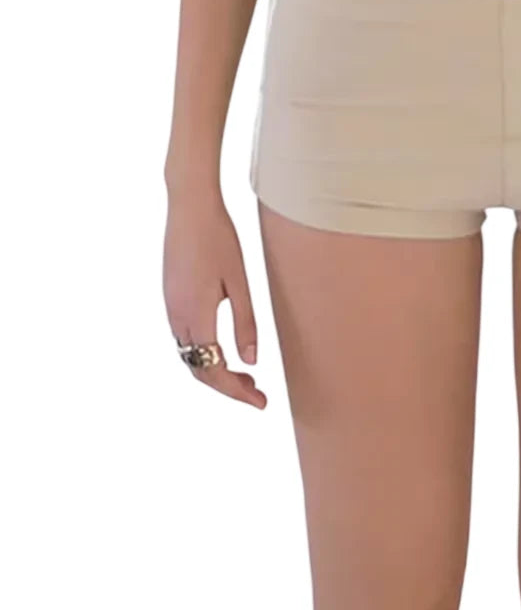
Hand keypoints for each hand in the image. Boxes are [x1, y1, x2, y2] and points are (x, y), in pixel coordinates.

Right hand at [163, 191, 266, 408]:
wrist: (190, 207)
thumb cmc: (220, 239)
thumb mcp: (240, 282)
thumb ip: (246, 323)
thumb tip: (252, 363)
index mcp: (196, 315)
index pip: (213, 370)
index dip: (236, 392)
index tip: (261, 402)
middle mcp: (177, 317)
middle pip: (198, 369)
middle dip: (228, 387)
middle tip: (258, 392)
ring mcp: (170, 307)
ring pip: (189, 355)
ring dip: (216, 370)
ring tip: (247, 375)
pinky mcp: (170, 298)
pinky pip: (184, 339)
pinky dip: (205, 353)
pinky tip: (225, 348)